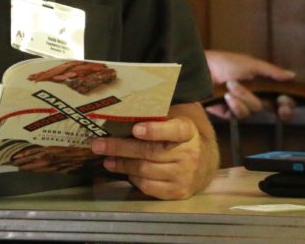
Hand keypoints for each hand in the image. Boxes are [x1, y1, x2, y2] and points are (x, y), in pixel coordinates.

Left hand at [90, 114, 207, 199]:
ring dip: (122, 164)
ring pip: (145, 170)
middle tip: (99, 144)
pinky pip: (149, 186)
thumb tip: (121, 112)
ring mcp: (184, 175)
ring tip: (106, 158)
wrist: (205, 163)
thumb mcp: (175, 119)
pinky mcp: (178, 191)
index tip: (136, 129)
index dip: (155, 130)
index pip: (174, 130)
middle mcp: (189, 154)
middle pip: (150, 152)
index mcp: (188, 131)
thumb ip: (157, 116)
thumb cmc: (181, 137)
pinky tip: (124, 171)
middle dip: (120, 148)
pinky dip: (133, 178)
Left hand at [205, 50, 295, 120]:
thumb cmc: (223, 62)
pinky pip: (240, 115)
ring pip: (255, 110)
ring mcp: (241, 106)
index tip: (286, 101)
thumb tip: (292, 75)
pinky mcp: (229, 114)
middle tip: (278, 104)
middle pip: (272, 108)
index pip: (281, 99)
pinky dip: (236, 105)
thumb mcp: (250, 63)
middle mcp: (253, 96)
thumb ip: (271, 71)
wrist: (199, 70)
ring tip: (231, 85)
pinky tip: (228, 96)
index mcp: (261, 83)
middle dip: (277, 107)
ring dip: (245, 97)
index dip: (287, 104)